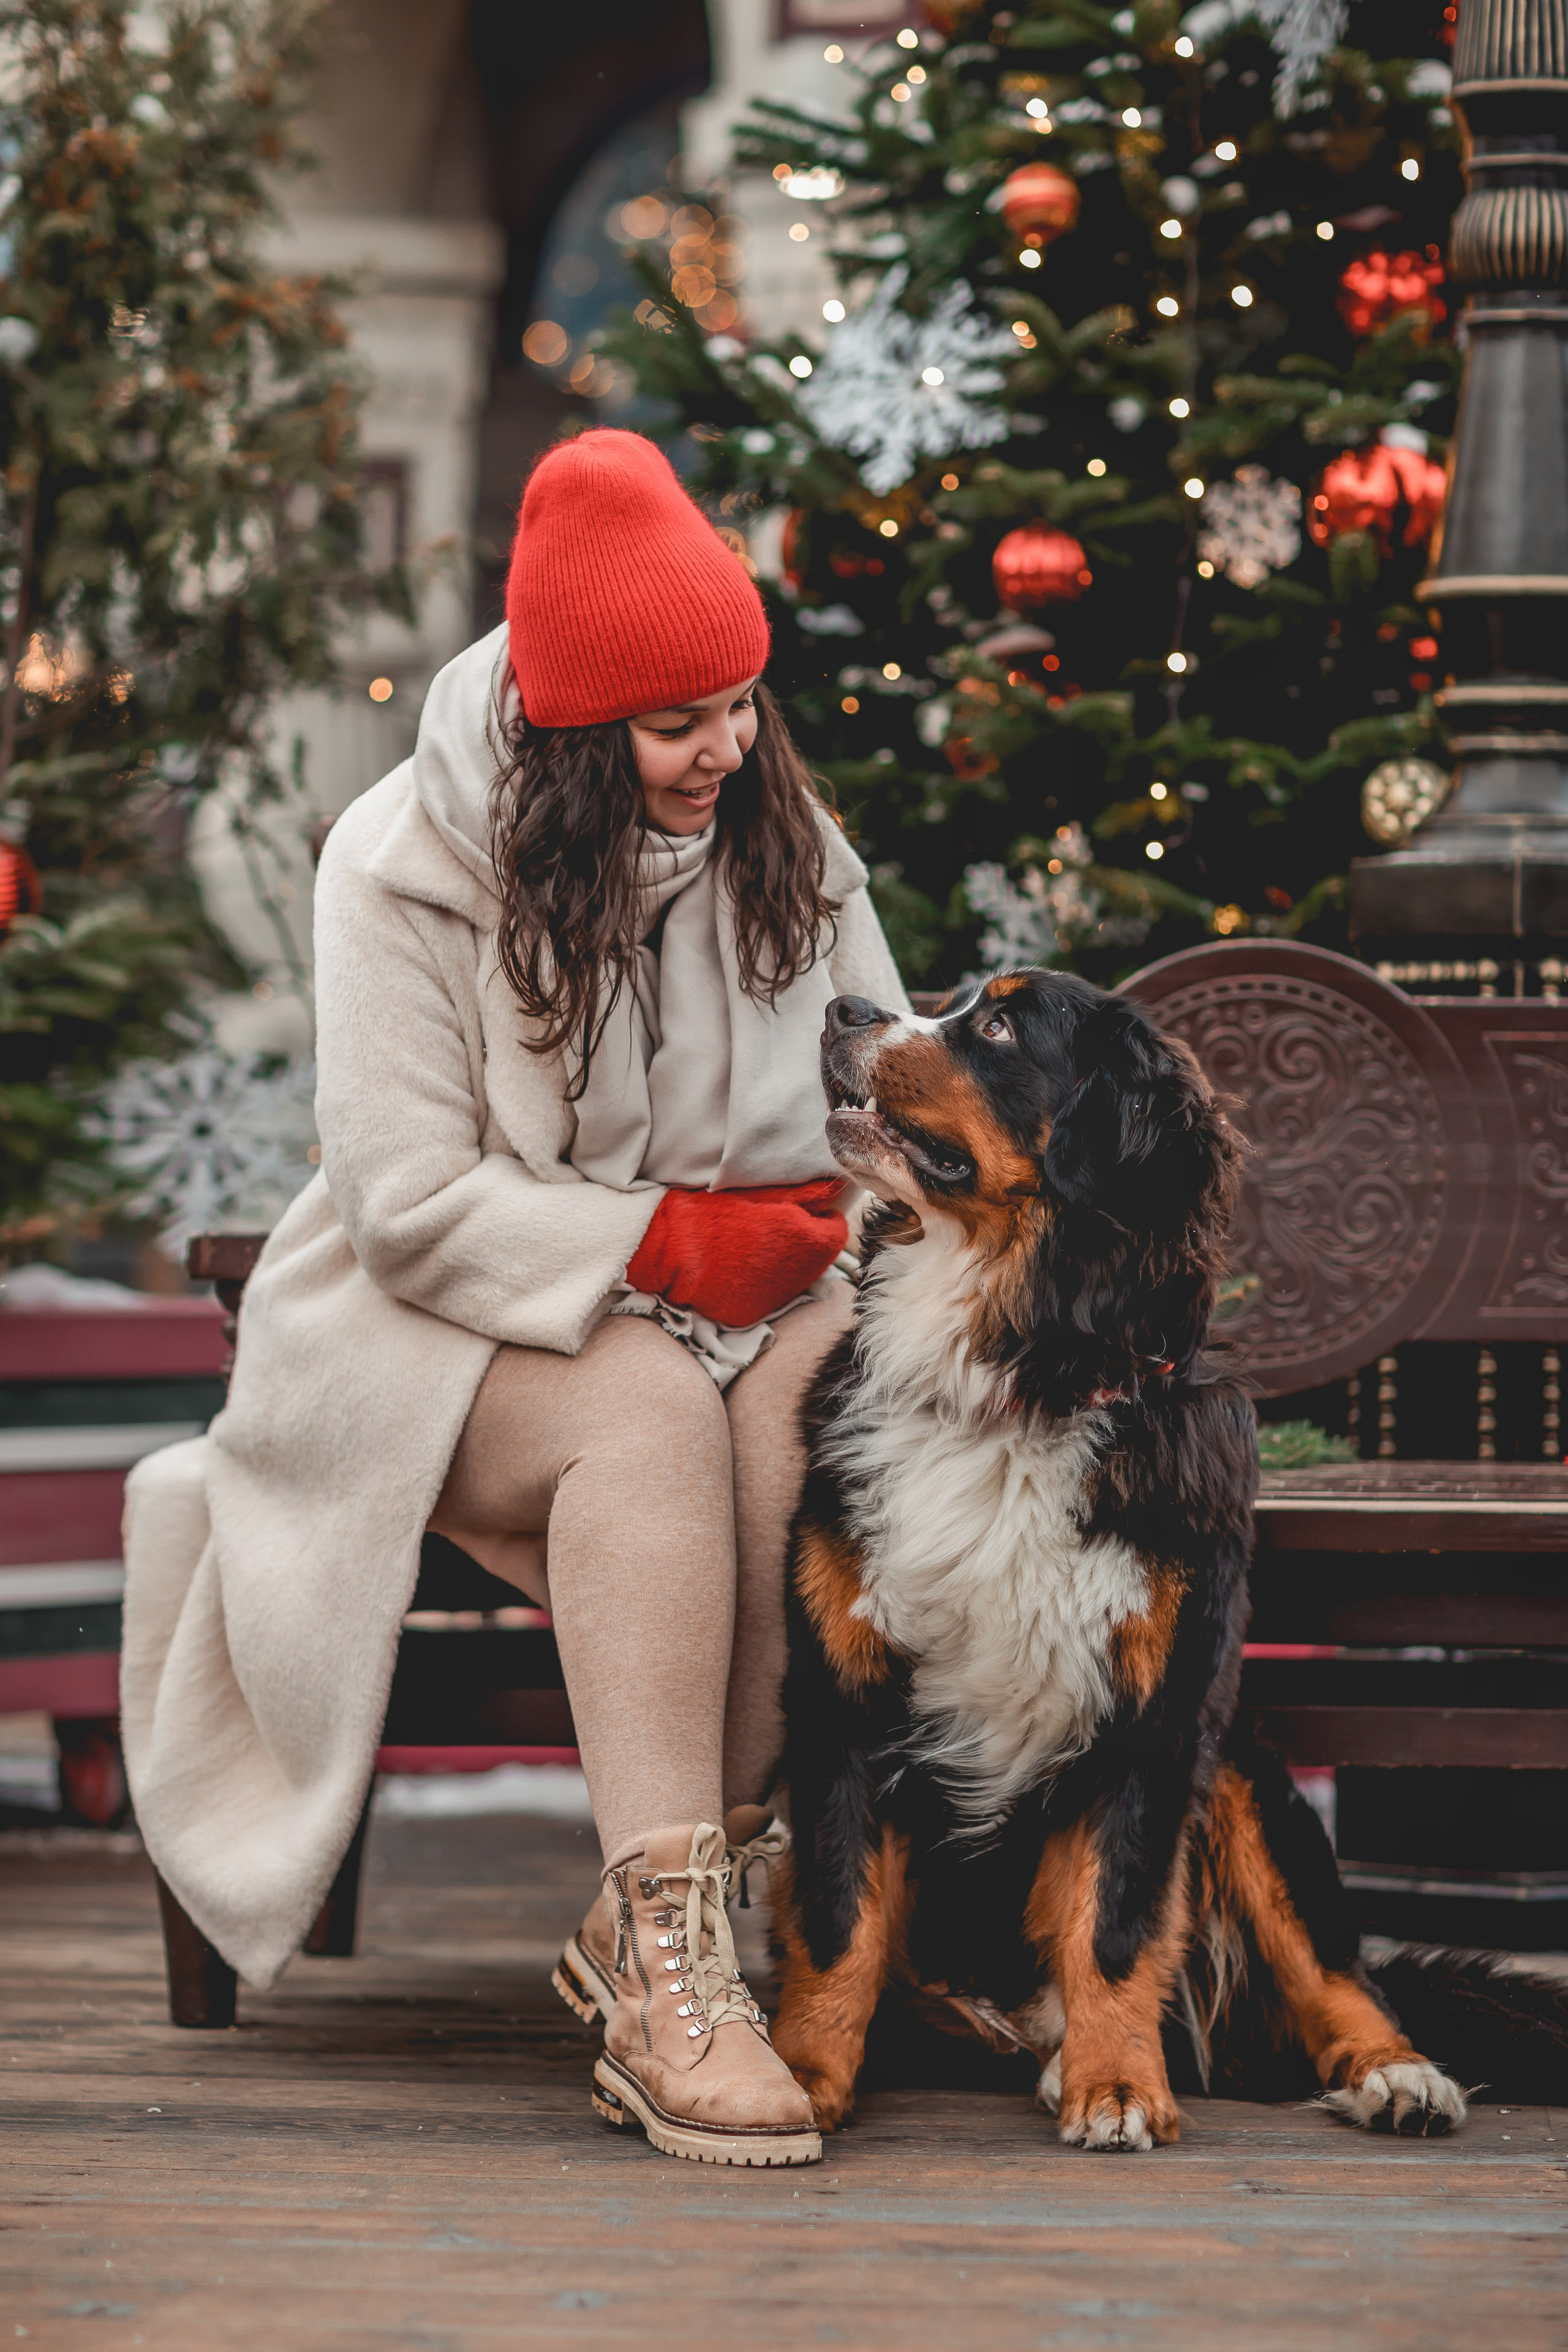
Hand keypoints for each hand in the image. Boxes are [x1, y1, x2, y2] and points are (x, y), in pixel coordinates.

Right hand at [624, 1182, 849, 1326]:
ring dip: (784, 1264)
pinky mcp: (750, 1315)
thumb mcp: (759, 1193)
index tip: (805, 1211)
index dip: (822, 1219)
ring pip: (794, 1280)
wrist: (663, 1249)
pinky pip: (767, 1297)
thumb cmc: (709, 1212)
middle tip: (774, 1226)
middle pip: (817, 1259)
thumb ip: (805, 1193)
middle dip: (804, 1242)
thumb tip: (836, 1191)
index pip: (836, 1233)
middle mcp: (795, 1277)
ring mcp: (772, 1299)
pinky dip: (760, 1283)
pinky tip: (739, 1266)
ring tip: (754, 1244)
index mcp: (802, 1241)